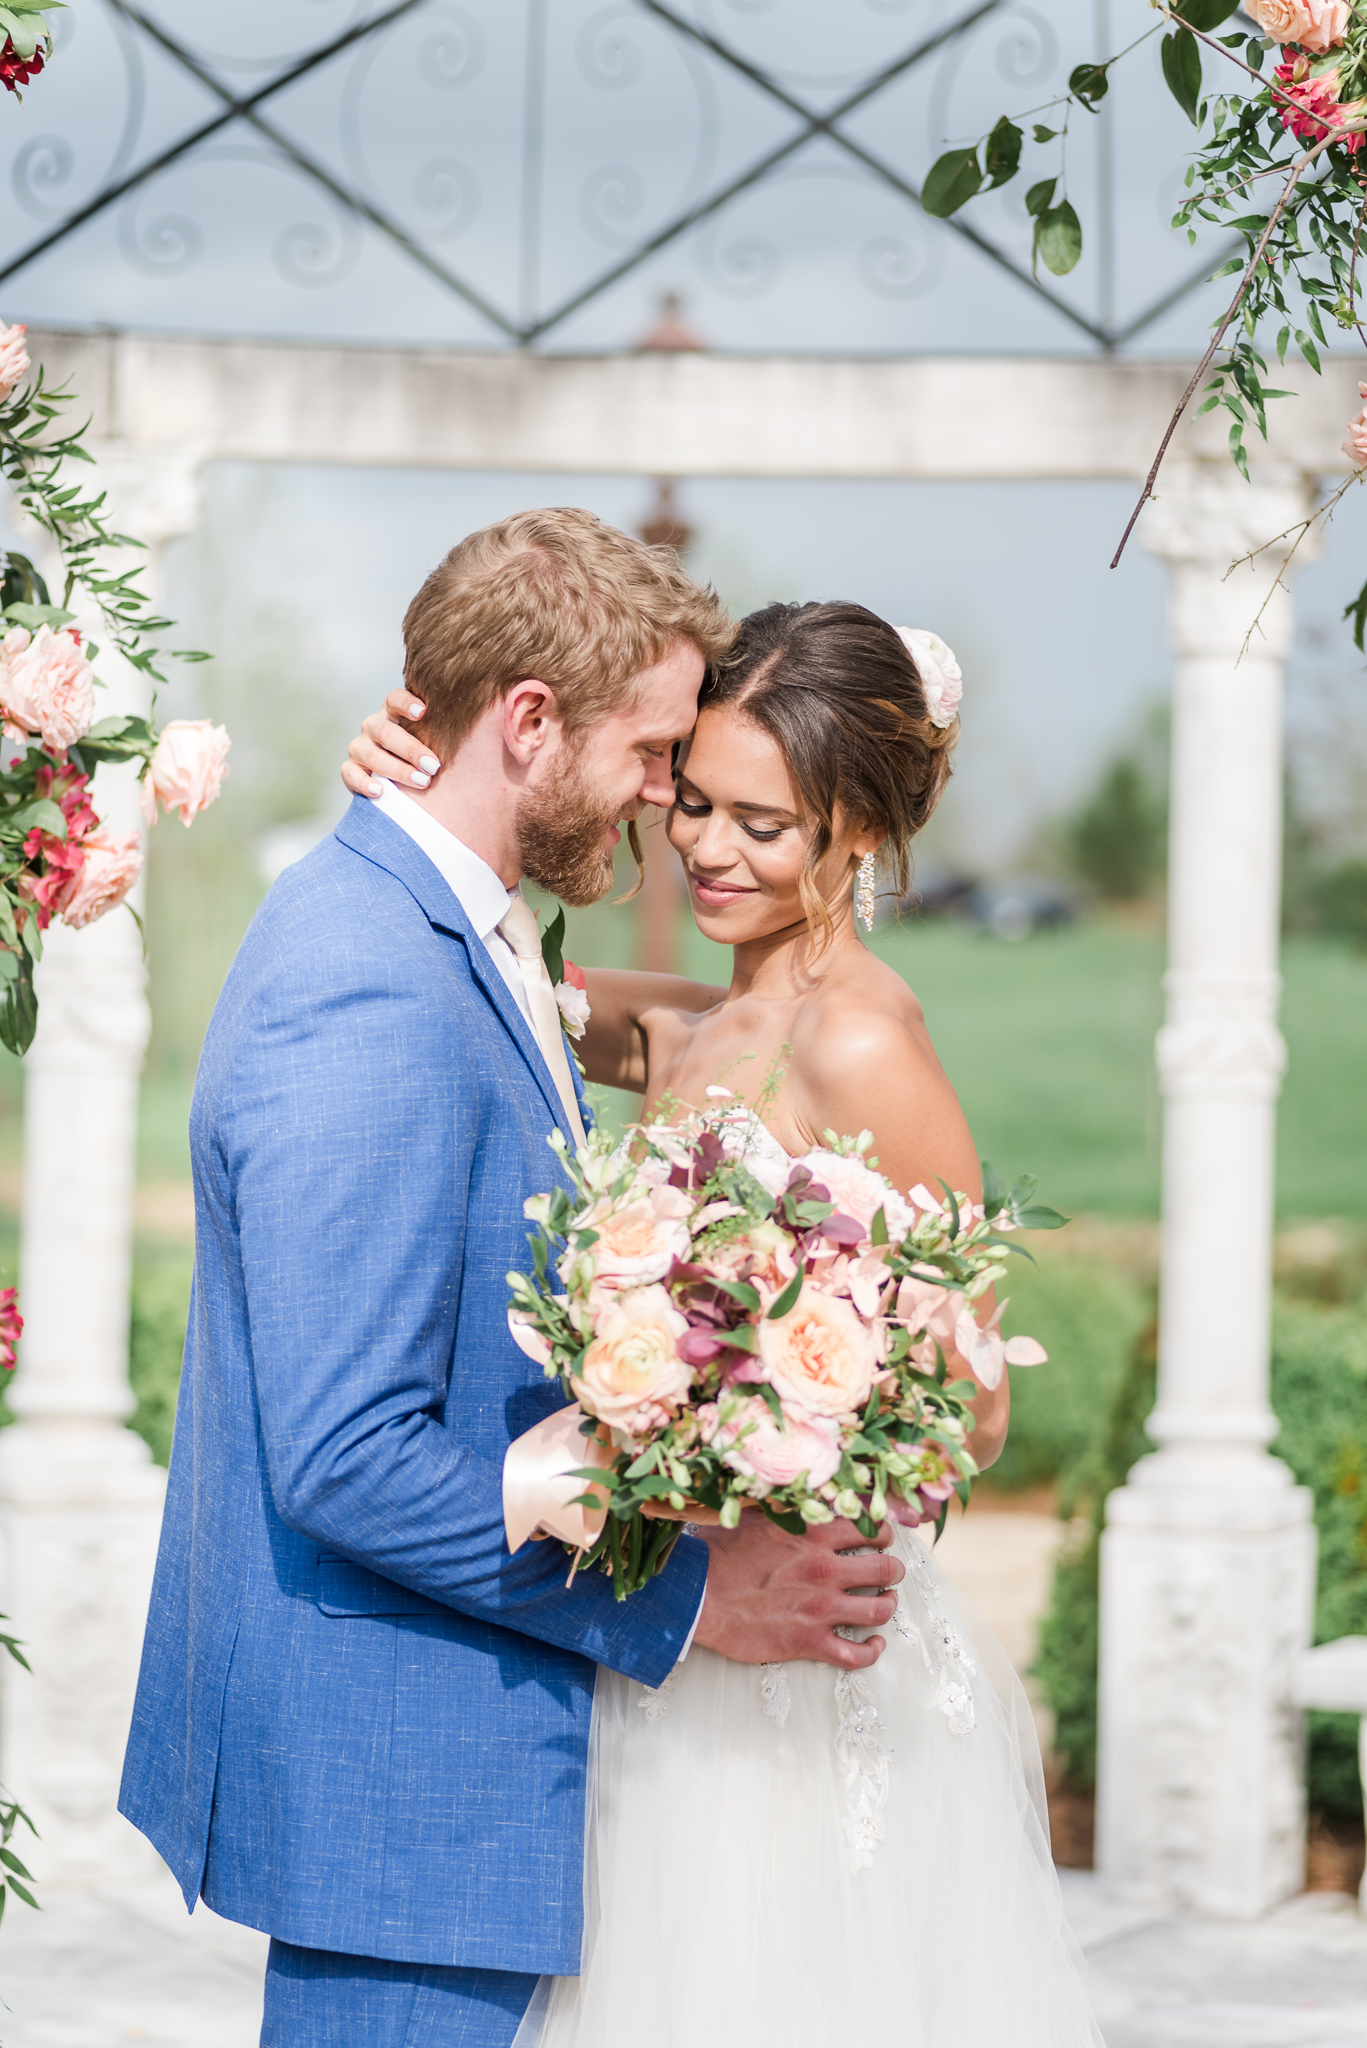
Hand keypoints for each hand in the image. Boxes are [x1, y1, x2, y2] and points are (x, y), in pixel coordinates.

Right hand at [340, 689, 442, 795]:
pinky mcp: (351, 770)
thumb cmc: (430, 758)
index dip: (406, 703)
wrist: (407, 786)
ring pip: (371, 754)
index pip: (394, 699)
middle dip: (411, 749)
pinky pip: (350, 774)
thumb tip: (500, 720)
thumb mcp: (438, 741)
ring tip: (422, 782)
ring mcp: (360, 748)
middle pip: (385, 731)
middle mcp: (374, 726)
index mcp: (393, 713)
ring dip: (397, 769)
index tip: (424, 712)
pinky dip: (364, 783)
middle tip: (435, 766)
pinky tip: (381, 791)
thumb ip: (452, 730)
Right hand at [691, 1514, 904, 1670]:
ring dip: (887, 1605)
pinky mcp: (809, 1643)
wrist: (696, 1596)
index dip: (883, 1533)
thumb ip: (787, 1510)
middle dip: (892, 1570)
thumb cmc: (719, 1556)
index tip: (882, 1538)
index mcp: (814, 1535)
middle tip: (888, 1572)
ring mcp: (820, 1608)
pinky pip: (856, 1655)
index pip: (870, 1527)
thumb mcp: (756, 1516)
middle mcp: (825, 1569)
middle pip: (885, 1569)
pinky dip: (872, 1651)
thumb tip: (799, 1496)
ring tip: (883, 1603)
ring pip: (879, 1609)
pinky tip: (873, 1644)